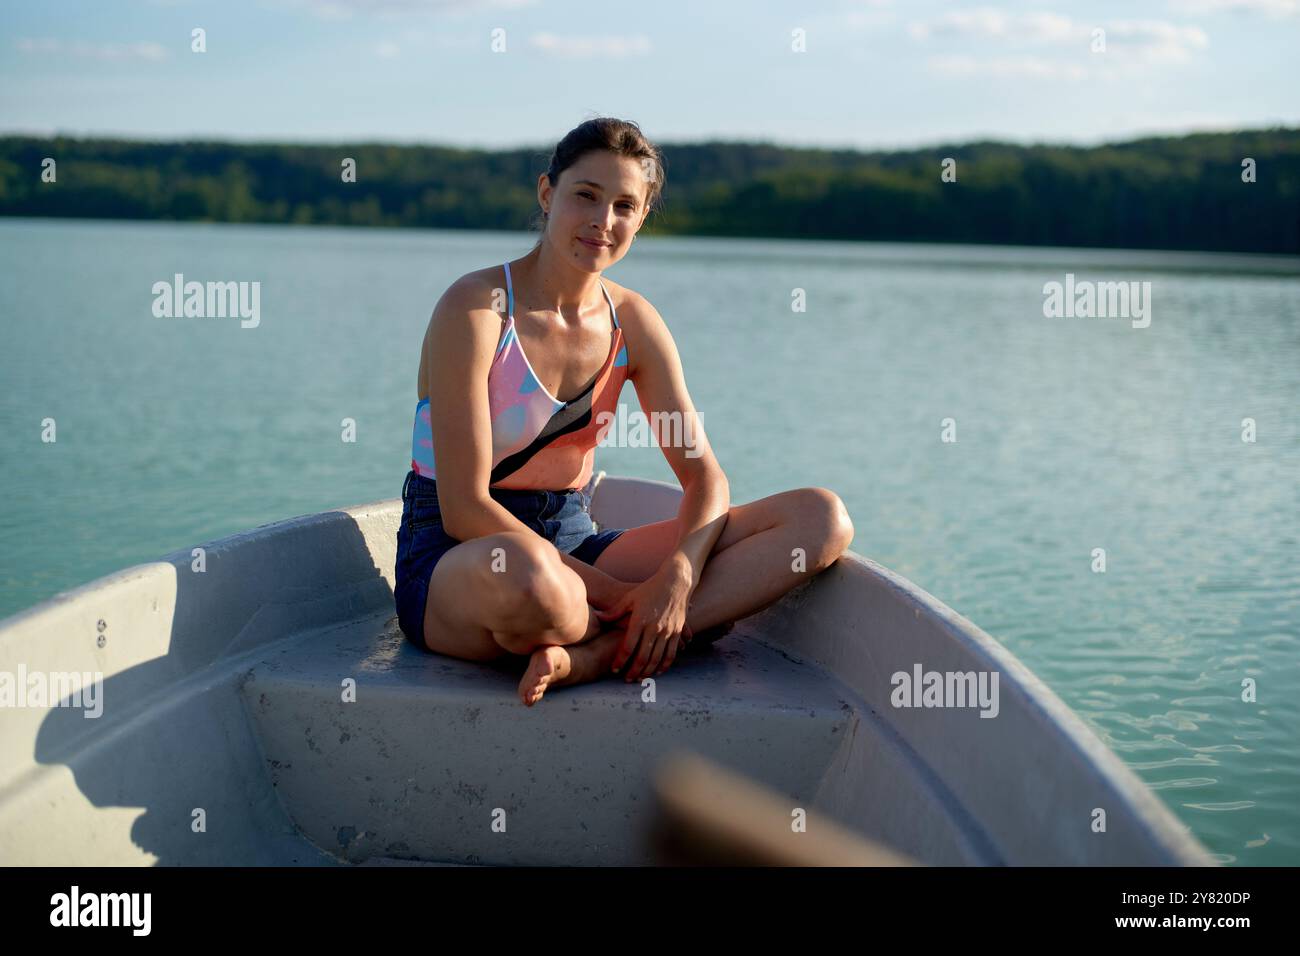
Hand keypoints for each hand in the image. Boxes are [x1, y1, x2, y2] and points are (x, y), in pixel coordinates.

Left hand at [596, 559, 693, 681]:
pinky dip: (664, 665)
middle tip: (627, 680)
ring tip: (640, 679)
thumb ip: (614, 611)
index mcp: (640, 619)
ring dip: (648, 672)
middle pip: (643, 657)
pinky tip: (657, 671)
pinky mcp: (678, 631)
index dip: (620, 661)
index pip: (628, 647)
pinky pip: (671, 654)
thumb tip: (597, 617)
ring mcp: (668, 630)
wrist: (676, 580)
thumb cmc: (650, 587)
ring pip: (657, 658)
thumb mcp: (630, 597)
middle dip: (633, 672)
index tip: (614, 669)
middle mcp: (654, 627)